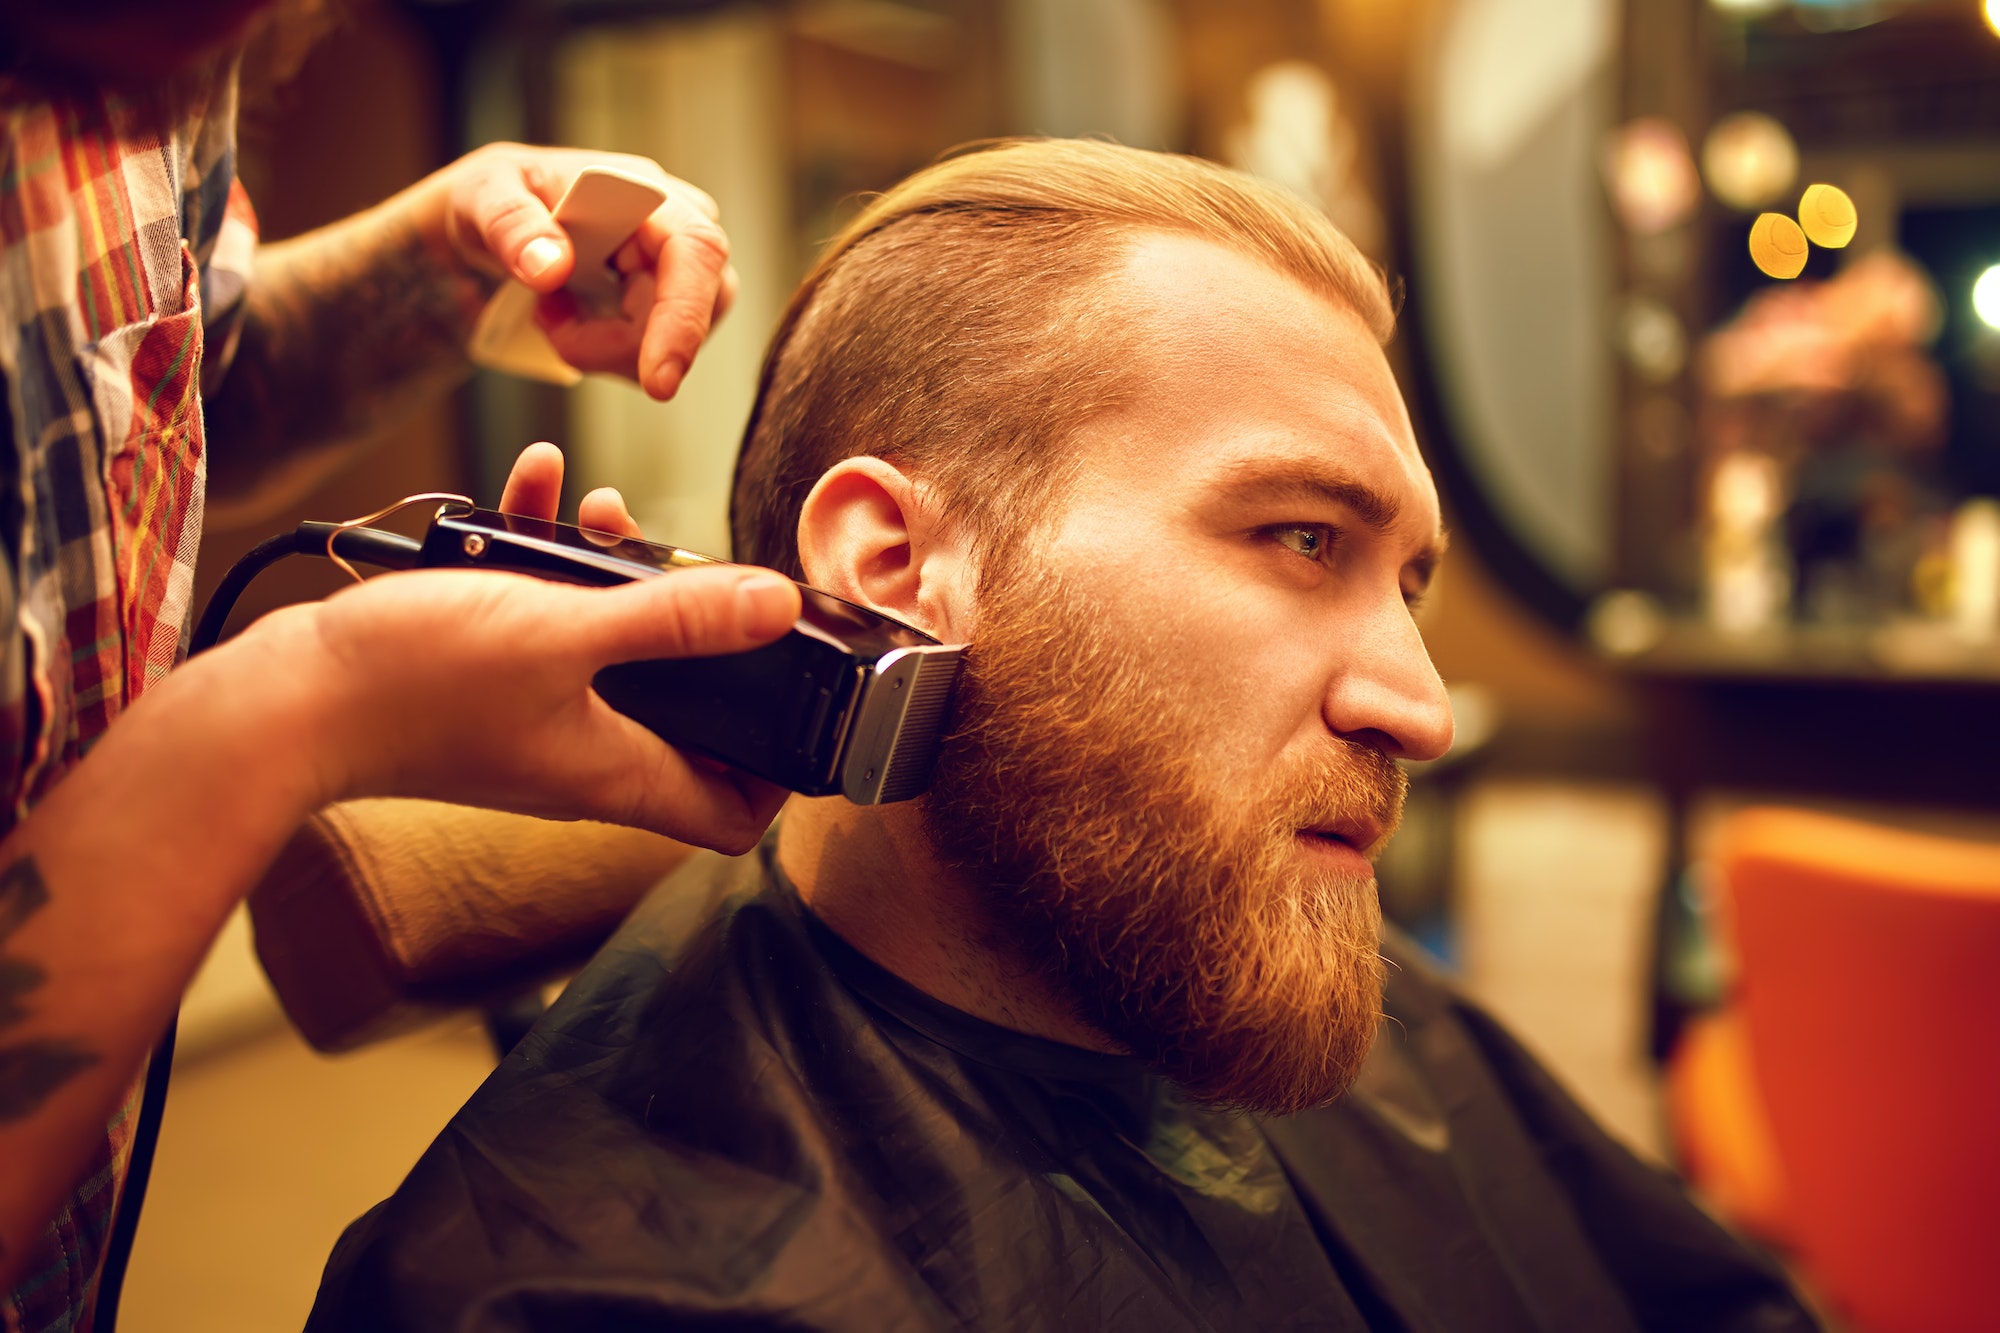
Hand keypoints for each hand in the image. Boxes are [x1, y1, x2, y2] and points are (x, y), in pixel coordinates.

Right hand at [214, 445, 799, 850]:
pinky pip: (541, 621)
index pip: (731, 817)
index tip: (799, 708)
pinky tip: (533, 486)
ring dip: (620, 578)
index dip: (778, 775)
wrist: (280, 702)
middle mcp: (582, 759)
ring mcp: (530, 725)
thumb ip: (676, 618)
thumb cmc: (413, 683)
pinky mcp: (482, 687)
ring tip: (602, 511)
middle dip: (703, 639)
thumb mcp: (566, 632)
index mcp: (618, 773)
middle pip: (684, 716)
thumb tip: (777, 607)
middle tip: (700, 578)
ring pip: (609, 653)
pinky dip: (546, 560)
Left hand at [426, 143, 734, 399]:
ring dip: (603, 349)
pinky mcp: (665, 305)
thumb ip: (511, 224)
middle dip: (619, 345)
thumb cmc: (496, 198)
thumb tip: (552, 267)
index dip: (685, 314)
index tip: (657, 379)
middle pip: (688, 312)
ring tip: (552, 311)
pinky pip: (650, 355)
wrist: (492, 224)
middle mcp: (675, 229)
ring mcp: (676, 271)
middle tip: (553, 328)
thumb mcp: (483, 196)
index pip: (696, 249)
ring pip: (670, 343)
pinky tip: (570, 319)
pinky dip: (603, 354)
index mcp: (642, 189)